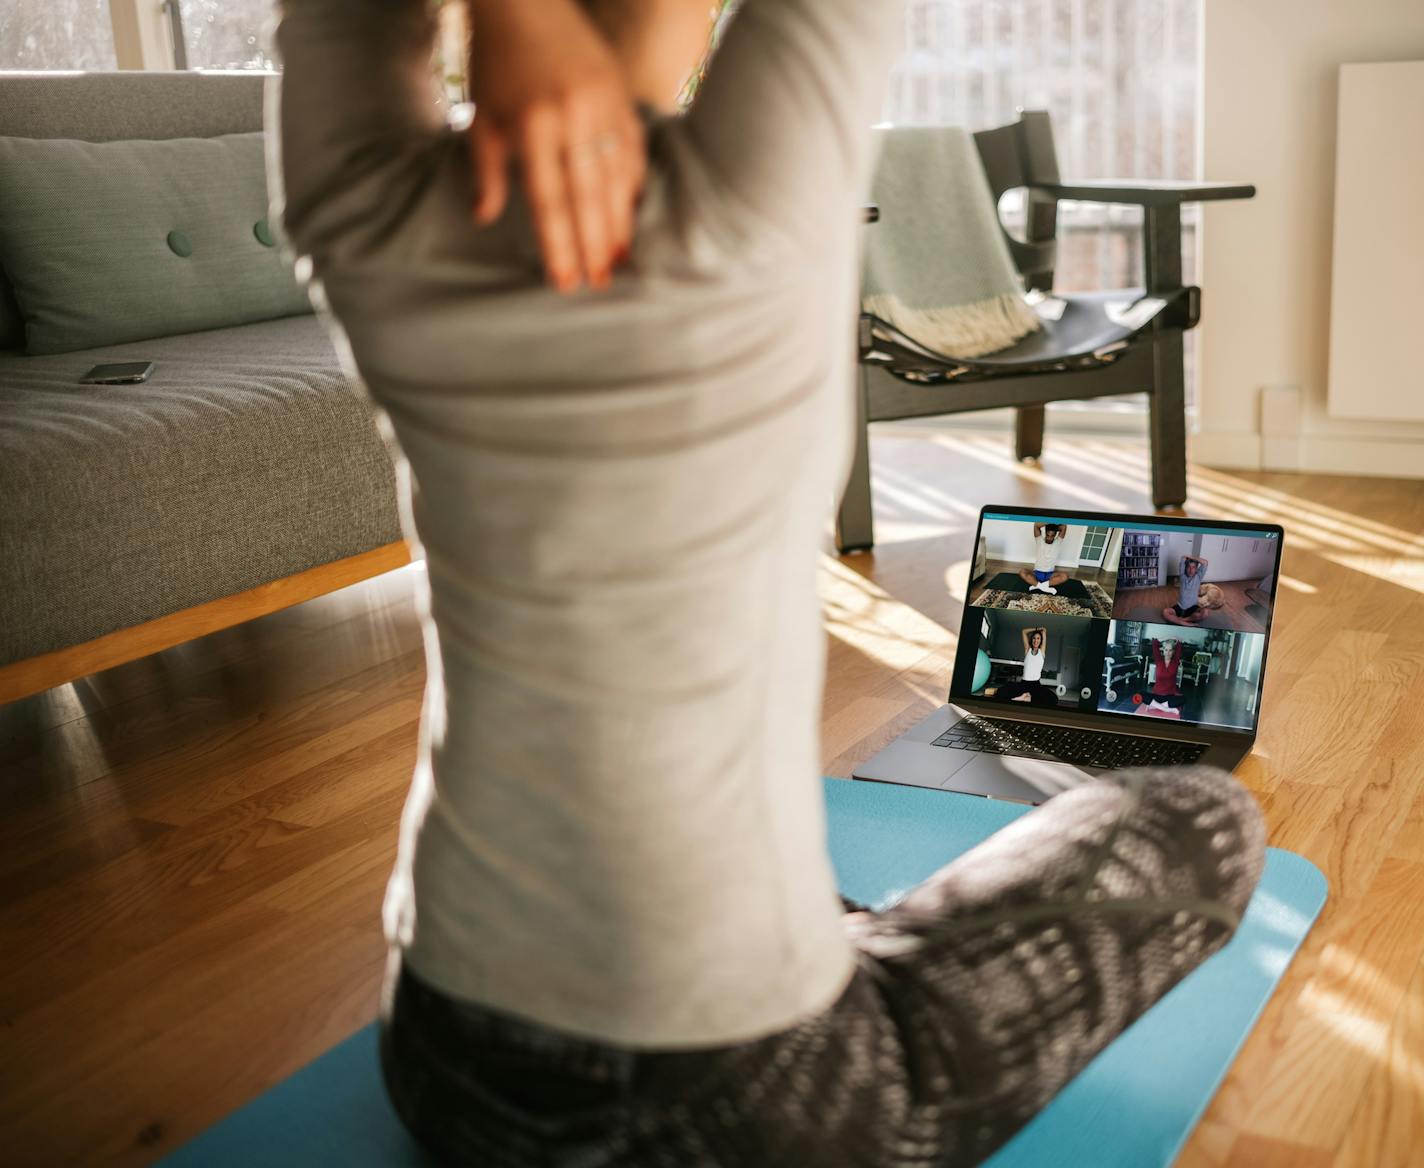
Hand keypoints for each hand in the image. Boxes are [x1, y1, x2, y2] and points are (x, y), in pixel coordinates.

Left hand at [464, 0, 645, 291]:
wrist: (526, 0)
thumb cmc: (495, 62)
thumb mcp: (481, 117)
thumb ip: (487, 171)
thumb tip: (485, 219)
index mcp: (533, 126)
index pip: (550, 200)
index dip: (559, 245)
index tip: (566, 281)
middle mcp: (572, 116)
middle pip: (589, 196)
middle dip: (595, 244)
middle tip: (601, 282)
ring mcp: (602, 104)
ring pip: (617, 175)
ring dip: (620, 221)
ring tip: (620, 258)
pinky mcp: (620, 94)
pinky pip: (633, 147)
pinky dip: (633, 182)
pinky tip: (632, 212)